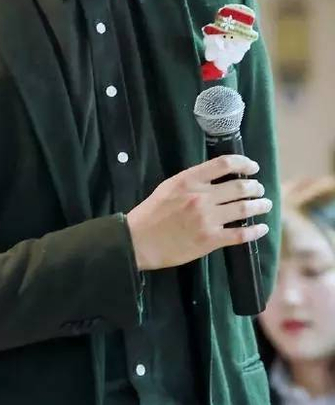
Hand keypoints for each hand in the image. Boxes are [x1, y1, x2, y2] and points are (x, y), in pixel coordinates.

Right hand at [126, 154, 271, 271]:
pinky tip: (261, 229)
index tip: (252, 167)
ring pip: (244, 208)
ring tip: (265, 204)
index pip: (224, 164)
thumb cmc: (150, 214)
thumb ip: (192, 181)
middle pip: (239, 186)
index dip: (244, 163)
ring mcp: (207, 219)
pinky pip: (241, 234)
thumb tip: (216, 178)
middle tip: (259, 189)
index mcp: (189, 181)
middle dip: (255, 187)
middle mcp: (201, 197)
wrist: (138, 241)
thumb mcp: (168, 188)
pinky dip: (255, 231)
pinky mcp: (210, 240)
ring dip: (259, 205)